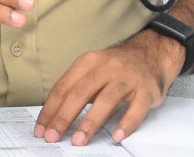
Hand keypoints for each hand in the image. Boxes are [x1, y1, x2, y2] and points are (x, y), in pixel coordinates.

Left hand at [34, 29, 183, 144]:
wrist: (152, 53)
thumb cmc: (117, 67)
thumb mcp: (93, 69)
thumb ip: (77, 88)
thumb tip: (54, 115)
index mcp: (88, 62)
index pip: (63, 87)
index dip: (50, 109)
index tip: (41, 127)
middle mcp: (106, 67)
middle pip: (80, 93)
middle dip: (64, 117)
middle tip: (53, 136)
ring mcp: (127, 78)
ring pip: (105, 100)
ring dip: (90, 122)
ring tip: (79, 140)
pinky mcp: (146, 90)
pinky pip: (136, 109)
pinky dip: (126, 123)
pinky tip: (117, 136)